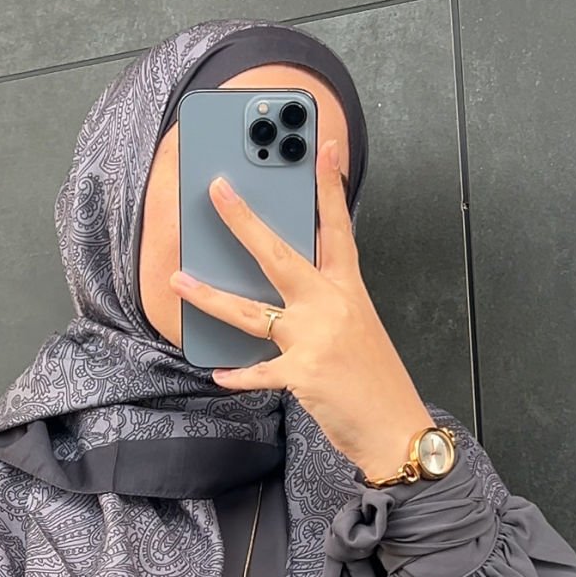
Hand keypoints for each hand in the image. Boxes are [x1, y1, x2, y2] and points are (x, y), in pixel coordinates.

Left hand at [169, 139, 430, 481]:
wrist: (396, 427)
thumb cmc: (376, 381)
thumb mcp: (358, 329)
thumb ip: (325, 307)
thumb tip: (282, 296)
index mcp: (349, 291)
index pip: (337, 229)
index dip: (330, 188)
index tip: (324, 149)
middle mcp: (330, 306)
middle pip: (279, 255)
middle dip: (243, 221)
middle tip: (218, 190)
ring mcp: (315, 338)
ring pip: (250, 310)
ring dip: (209, 295)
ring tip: (179, 279)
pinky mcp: (302, 373)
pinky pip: (257, 371)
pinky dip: (237, 375)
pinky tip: (218, 372)